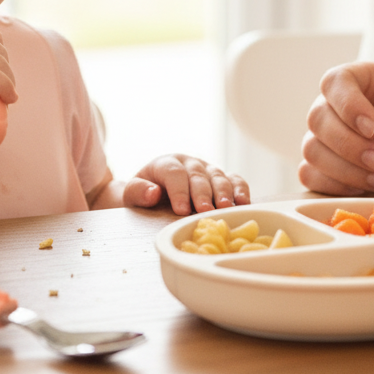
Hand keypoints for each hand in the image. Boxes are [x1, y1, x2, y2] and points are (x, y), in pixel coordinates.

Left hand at [123, 154, 249, 215]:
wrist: (152, 194)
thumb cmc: (142, 196)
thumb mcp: (129, 195)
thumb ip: (136, 192)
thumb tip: (152, 193)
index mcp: (166, 163)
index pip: (173, 173)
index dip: (178, 190)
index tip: (181, 209)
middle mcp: (188, 163)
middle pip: (197, 175)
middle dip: (202, 193)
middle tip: (204, 210)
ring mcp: (207, 170)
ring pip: (218, 176)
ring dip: (223, 192)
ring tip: (225, 208)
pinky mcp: (221, 179)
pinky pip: (235, 180)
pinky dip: (241, 190)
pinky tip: (244, 203)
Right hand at [298, 62, 373, 194]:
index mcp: (361, 81)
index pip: (336, 82)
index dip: (347, 105)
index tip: (373, 129)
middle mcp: (335, 106)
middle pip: (317, 118)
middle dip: (349, 144)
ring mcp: (325, 138)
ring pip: (311, 149)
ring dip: (344, 169)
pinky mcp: (323, 168)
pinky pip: (310, 175)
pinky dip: (334, 185)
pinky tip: (364, 188)